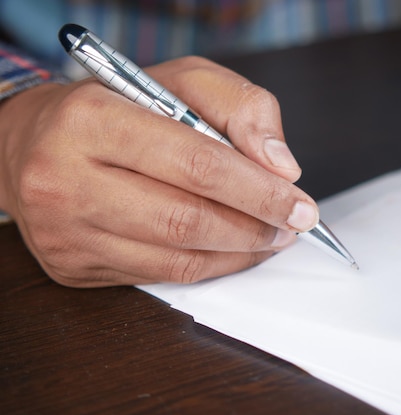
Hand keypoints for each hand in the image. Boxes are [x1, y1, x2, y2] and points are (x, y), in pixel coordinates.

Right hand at [0, 56, 318, 286]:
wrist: (30, 143)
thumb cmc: (114, 106)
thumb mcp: (180, 80)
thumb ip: (240, 108)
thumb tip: (281, 166)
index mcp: (92, 119)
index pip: (195, 164)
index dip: (258, 190)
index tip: (299, 203)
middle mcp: (66, 179)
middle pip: (185, 220)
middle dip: (254, 227)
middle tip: (292, 225)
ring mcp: (66, 231)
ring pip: (175, 258)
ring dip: (238, 252)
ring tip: (270, 238)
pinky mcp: (73, 266)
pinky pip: (159, 277)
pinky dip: (209, 266)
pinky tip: (233, 251)